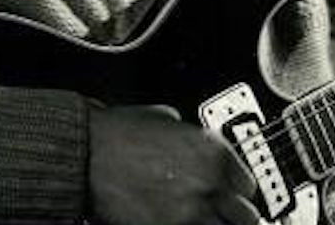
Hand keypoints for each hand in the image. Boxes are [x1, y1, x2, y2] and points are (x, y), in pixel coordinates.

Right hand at [88, 105, 258, 224]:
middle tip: (224, 218)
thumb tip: (190, 138)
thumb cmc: (118, 134)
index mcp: (216, 153)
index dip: (238, 194)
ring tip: (203, 222)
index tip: (232, 200)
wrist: (86, 154)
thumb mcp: (167, 120)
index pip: (248, 187)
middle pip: (246, 217)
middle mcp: (211, 183)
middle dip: (235, 218)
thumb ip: (189, 135)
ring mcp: (191, 211)